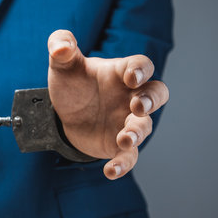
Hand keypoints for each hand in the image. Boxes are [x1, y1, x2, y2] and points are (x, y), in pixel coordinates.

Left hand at [47, 30, 168, 179]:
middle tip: (138, 106)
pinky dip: (123, 165)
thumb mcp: (62, 65)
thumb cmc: (72, 84)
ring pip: (144, 127)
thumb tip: (61, 47)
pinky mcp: (119, 145)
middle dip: (152, 100)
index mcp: (121, 73)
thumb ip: (61, 48)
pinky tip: (110, 171)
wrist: (65, 114)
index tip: (130, 77)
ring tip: (124, 139)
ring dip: (137, 133)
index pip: (140, 66)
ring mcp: (127, 121)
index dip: (140, 71)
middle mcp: (130, 96)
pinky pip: (129, 156)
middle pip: (157, 93)